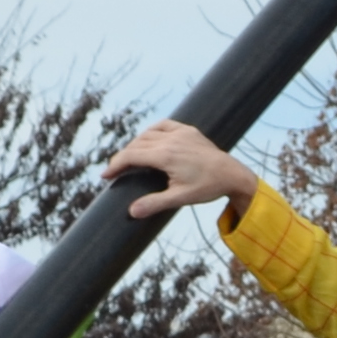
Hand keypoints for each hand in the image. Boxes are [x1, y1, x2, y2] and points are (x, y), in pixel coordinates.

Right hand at [105, 122, 256, 222]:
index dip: (115, 165)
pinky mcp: (188, 130)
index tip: (105, 175)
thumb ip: (155, 204)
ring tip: (129, 159)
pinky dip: (152, 131)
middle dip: (123, 157)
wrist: (232, 174)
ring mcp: (180, 133)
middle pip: (136, 145)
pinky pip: (164, 125)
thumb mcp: (180, 198)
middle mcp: (170, 140)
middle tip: (115, 171)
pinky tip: (148, 139)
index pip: (131, 156)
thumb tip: (131, 212)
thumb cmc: (207, 187)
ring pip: (148, 134)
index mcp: (165, 155)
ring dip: (136, 145)